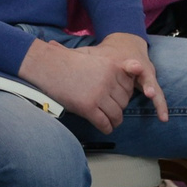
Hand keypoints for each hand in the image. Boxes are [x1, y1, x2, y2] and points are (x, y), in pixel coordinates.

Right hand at [17, 34, 167, 132]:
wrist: (49, 66)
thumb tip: (137, 69)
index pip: (129, 87)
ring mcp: (99, 95)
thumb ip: (114, 67)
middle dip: (119, 109)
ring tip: (110, 122)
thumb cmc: (68, 62)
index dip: (124, 96)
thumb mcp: (95, 58)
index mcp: (112, 67)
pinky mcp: (88, 108)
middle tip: (112, 112)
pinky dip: (106, 128)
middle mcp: (109, 81)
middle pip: (124, 102)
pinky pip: (104, 123)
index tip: (117, 99)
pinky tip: (104, 128)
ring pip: (116, 115)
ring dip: (114, 121)